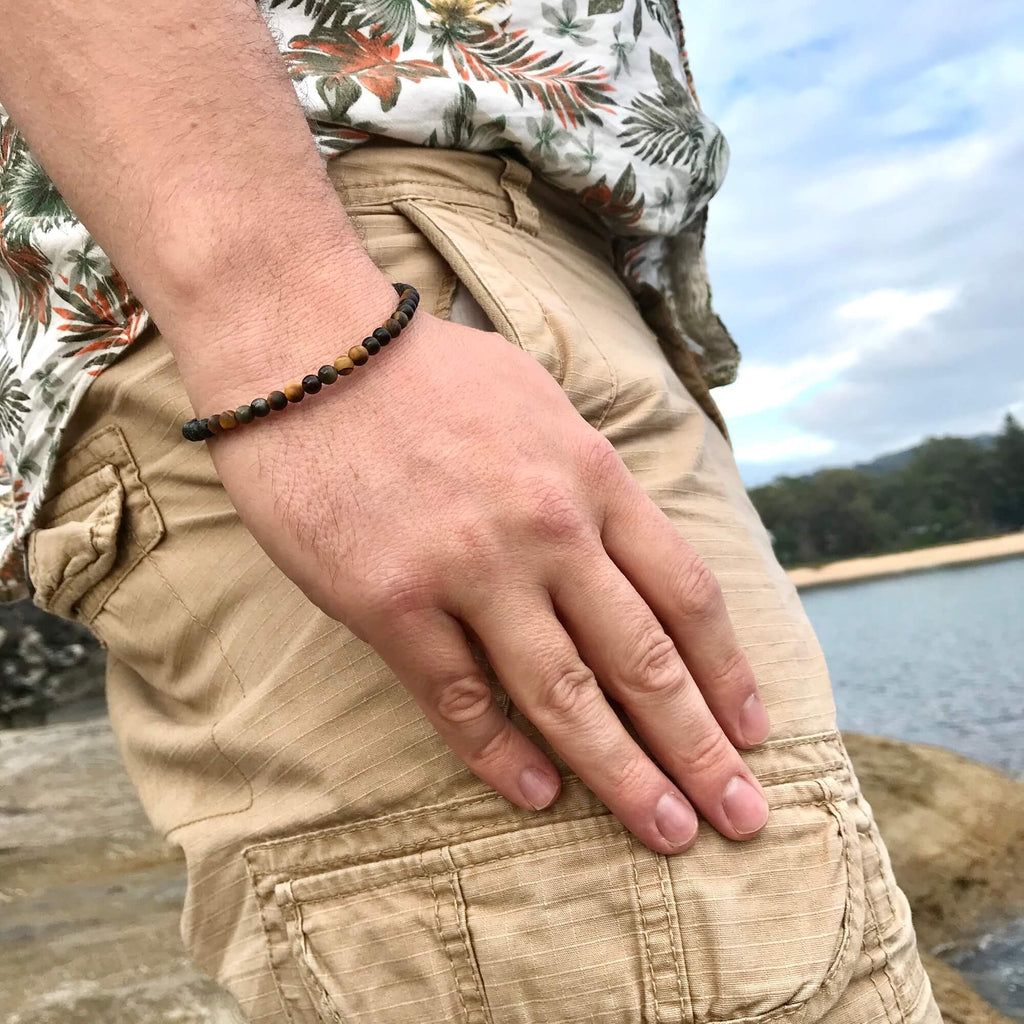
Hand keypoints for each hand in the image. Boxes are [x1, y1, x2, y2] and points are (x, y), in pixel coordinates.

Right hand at [193, 297, 770, 854]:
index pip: (686, 593)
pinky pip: (460, 697)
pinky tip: (540, 796)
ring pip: (564, 695)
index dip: (728, 672)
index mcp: (591, 477)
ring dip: (622, 774)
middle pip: (644, 661)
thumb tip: (625, 551)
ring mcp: (469, 568)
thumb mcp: (542, 404)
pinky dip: (504, 756)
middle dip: (699, 748)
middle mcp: (547, 529)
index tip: (754, 731)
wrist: (308, 346)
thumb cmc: (426, 372)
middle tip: (741, 815)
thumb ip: (590, 481)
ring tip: (666, 831)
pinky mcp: (390, 601)